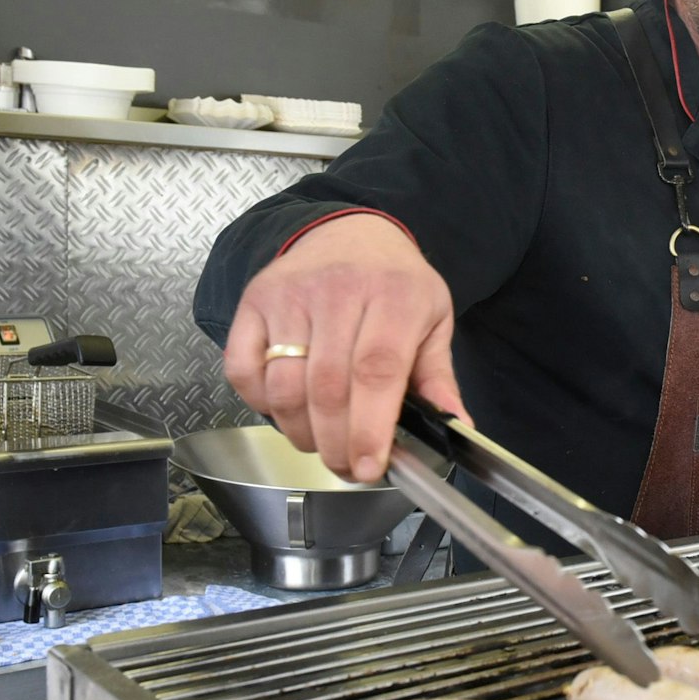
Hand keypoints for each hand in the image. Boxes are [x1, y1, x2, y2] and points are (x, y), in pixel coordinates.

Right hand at [222, 214, 469, 481]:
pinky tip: (287, 409)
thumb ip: (438, 377)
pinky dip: (260, 403)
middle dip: (336, 443)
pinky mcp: (254, 301)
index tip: (369, 466)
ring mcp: (290, 295)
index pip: (376, 371)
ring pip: (284, 386)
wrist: (350, 231)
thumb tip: (454, 427)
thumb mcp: (432, 319)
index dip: (369, 428)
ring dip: (300, 432)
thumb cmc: (394, 282)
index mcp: (394, 295)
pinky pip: (243, 370)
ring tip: (322, 443)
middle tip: (347, 468)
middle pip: (327, 387)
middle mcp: (338, 290)